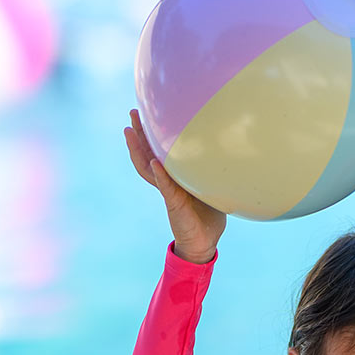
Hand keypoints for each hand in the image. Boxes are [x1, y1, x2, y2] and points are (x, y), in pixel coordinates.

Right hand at [124, 109, 225, 261]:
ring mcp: (168, 192)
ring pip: (148, 167)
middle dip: (139, 134)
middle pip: (148, 154)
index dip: (152, 135)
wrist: (204, 243)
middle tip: (133, 112)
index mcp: (176, 176)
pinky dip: (160, 175)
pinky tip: (154, 163)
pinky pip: (165, 187)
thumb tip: (224, 148)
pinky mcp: (174, 204)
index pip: (159, 151)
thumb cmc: (209, 216)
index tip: (148, 114)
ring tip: (129, 132)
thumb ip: (210, 170)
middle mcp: (168, 182)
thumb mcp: (211, 187)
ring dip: (139, 149)